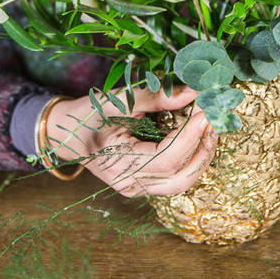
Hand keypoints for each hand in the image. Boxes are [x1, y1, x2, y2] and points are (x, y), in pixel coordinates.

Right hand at [45, 86, 216, 197]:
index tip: (206, 110)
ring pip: (182, 182)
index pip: (165, 158)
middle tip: (212, 117)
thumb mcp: (117, 100)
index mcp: (117, 164)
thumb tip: (192, 91)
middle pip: (179, 176)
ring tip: (208, 126)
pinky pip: (175, 178)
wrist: (67, 135)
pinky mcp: (143, 185)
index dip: (190, 135)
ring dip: (201, 154)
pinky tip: (196, 137)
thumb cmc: (88, 115)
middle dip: (202, 147)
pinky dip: (191, 159)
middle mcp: (129, 184)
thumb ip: (155, 96)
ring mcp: (136, 189)